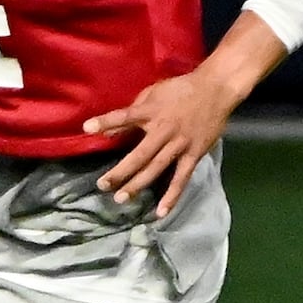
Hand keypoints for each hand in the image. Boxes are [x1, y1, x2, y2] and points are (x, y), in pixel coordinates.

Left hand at [83, 69, 240, 218]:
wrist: (215, 90)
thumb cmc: (180, 90)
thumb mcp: (154, 93)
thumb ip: (133, 110)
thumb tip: (112, 129)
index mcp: (151, 111)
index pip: (125, 116)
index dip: (106, 121)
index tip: (86, 127)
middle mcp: (164, 130)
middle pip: (139, 154)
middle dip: (120, 171)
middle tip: (102, 185)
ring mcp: (179, 145)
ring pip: (156, 169)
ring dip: (138, 185)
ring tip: (120, 198)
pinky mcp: (194, 155)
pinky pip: (181, 179)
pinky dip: (172, 196)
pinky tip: (160, 212)